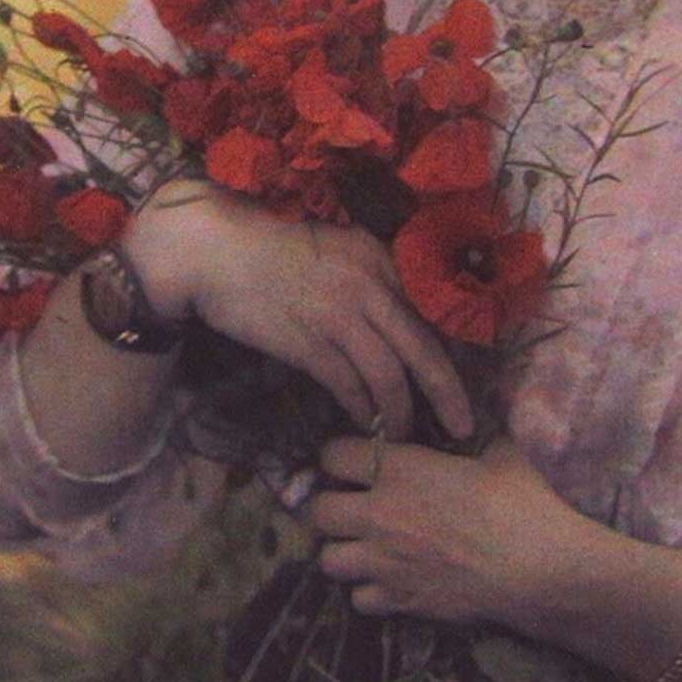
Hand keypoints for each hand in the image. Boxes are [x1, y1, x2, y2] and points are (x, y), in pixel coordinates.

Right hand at [124, 182, 472, 441]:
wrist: (216, 251)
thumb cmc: (272, 245)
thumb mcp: (336, 246)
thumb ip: (371, 275)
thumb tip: (399, 316)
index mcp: (380, 258)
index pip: (431, 312)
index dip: (451, 351)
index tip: (462, 380)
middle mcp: (369, 286)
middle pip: (424, 350)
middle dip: (449, 395)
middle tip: (465, 426)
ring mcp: (340, 317)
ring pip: (390, 377)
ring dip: (401, 414)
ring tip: (404, 436)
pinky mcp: (309, 344)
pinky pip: (350, 387)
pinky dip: (362, 410)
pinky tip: (365, 424)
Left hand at [309, 434, 583, 625]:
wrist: (541, 568)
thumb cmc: (523, 501)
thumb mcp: (498, 451)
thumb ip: (470, 437)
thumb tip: (471, 423)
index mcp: (399, 469)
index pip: (333, 454)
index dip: (340, 454)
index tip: (355, 457)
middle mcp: (380, 515)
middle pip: (318, 511)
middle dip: (329, 504)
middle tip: (351, 502)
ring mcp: (387, 563)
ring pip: (328, 560)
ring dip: (342, 550)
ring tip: (364, 544)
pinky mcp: (402, 601)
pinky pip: (359, 600)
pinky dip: (368, 590)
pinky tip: (390, 578)